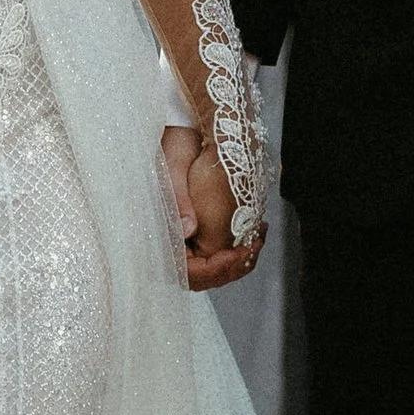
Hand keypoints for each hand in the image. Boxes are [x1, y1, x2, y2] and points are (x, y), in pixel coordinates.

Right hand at [179, 137, 264, 293]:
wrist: (177, 137)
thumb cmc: (171, 151)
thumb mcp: (172, 171)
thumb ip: (178, 203)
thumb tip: (188, 229)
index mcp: (156, 232)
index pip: (185, 271)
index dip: (213, 268)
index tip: (236, 254)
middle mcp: (167, 243)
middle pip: (201, 277)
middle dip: (230, 268)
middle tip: (253, 249)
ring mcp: (182, 242)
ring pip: (210, 271)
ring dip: (236, 264)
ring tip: (256, 243)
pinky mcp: (193, 236)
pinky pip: (213, 257)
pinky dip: (234, 255)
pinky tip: (249, 240)